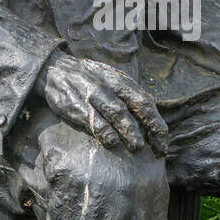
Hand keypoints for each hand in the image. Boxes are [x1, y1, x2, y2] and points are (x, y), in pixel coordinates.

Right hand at [34, 54, 168, 156]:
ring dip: (130, 131)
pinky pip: (95, 121)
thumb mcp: (110, 80)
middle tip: (158, 149)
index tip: (163, 142)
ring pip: (118, 113)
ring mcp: (95, 95)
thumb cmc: (88, 79)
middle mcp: (112, 86)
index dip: (158, 124)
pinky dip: (105, 133)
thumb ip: (128, 96)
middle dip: (151, 129)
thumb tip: (149, 121)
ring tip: (137, 147)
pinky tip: (112, 143)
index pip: (147, 102)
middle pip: (139, 106)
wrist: (55, 70)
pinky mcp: (78, 106)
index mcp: (122, 81)